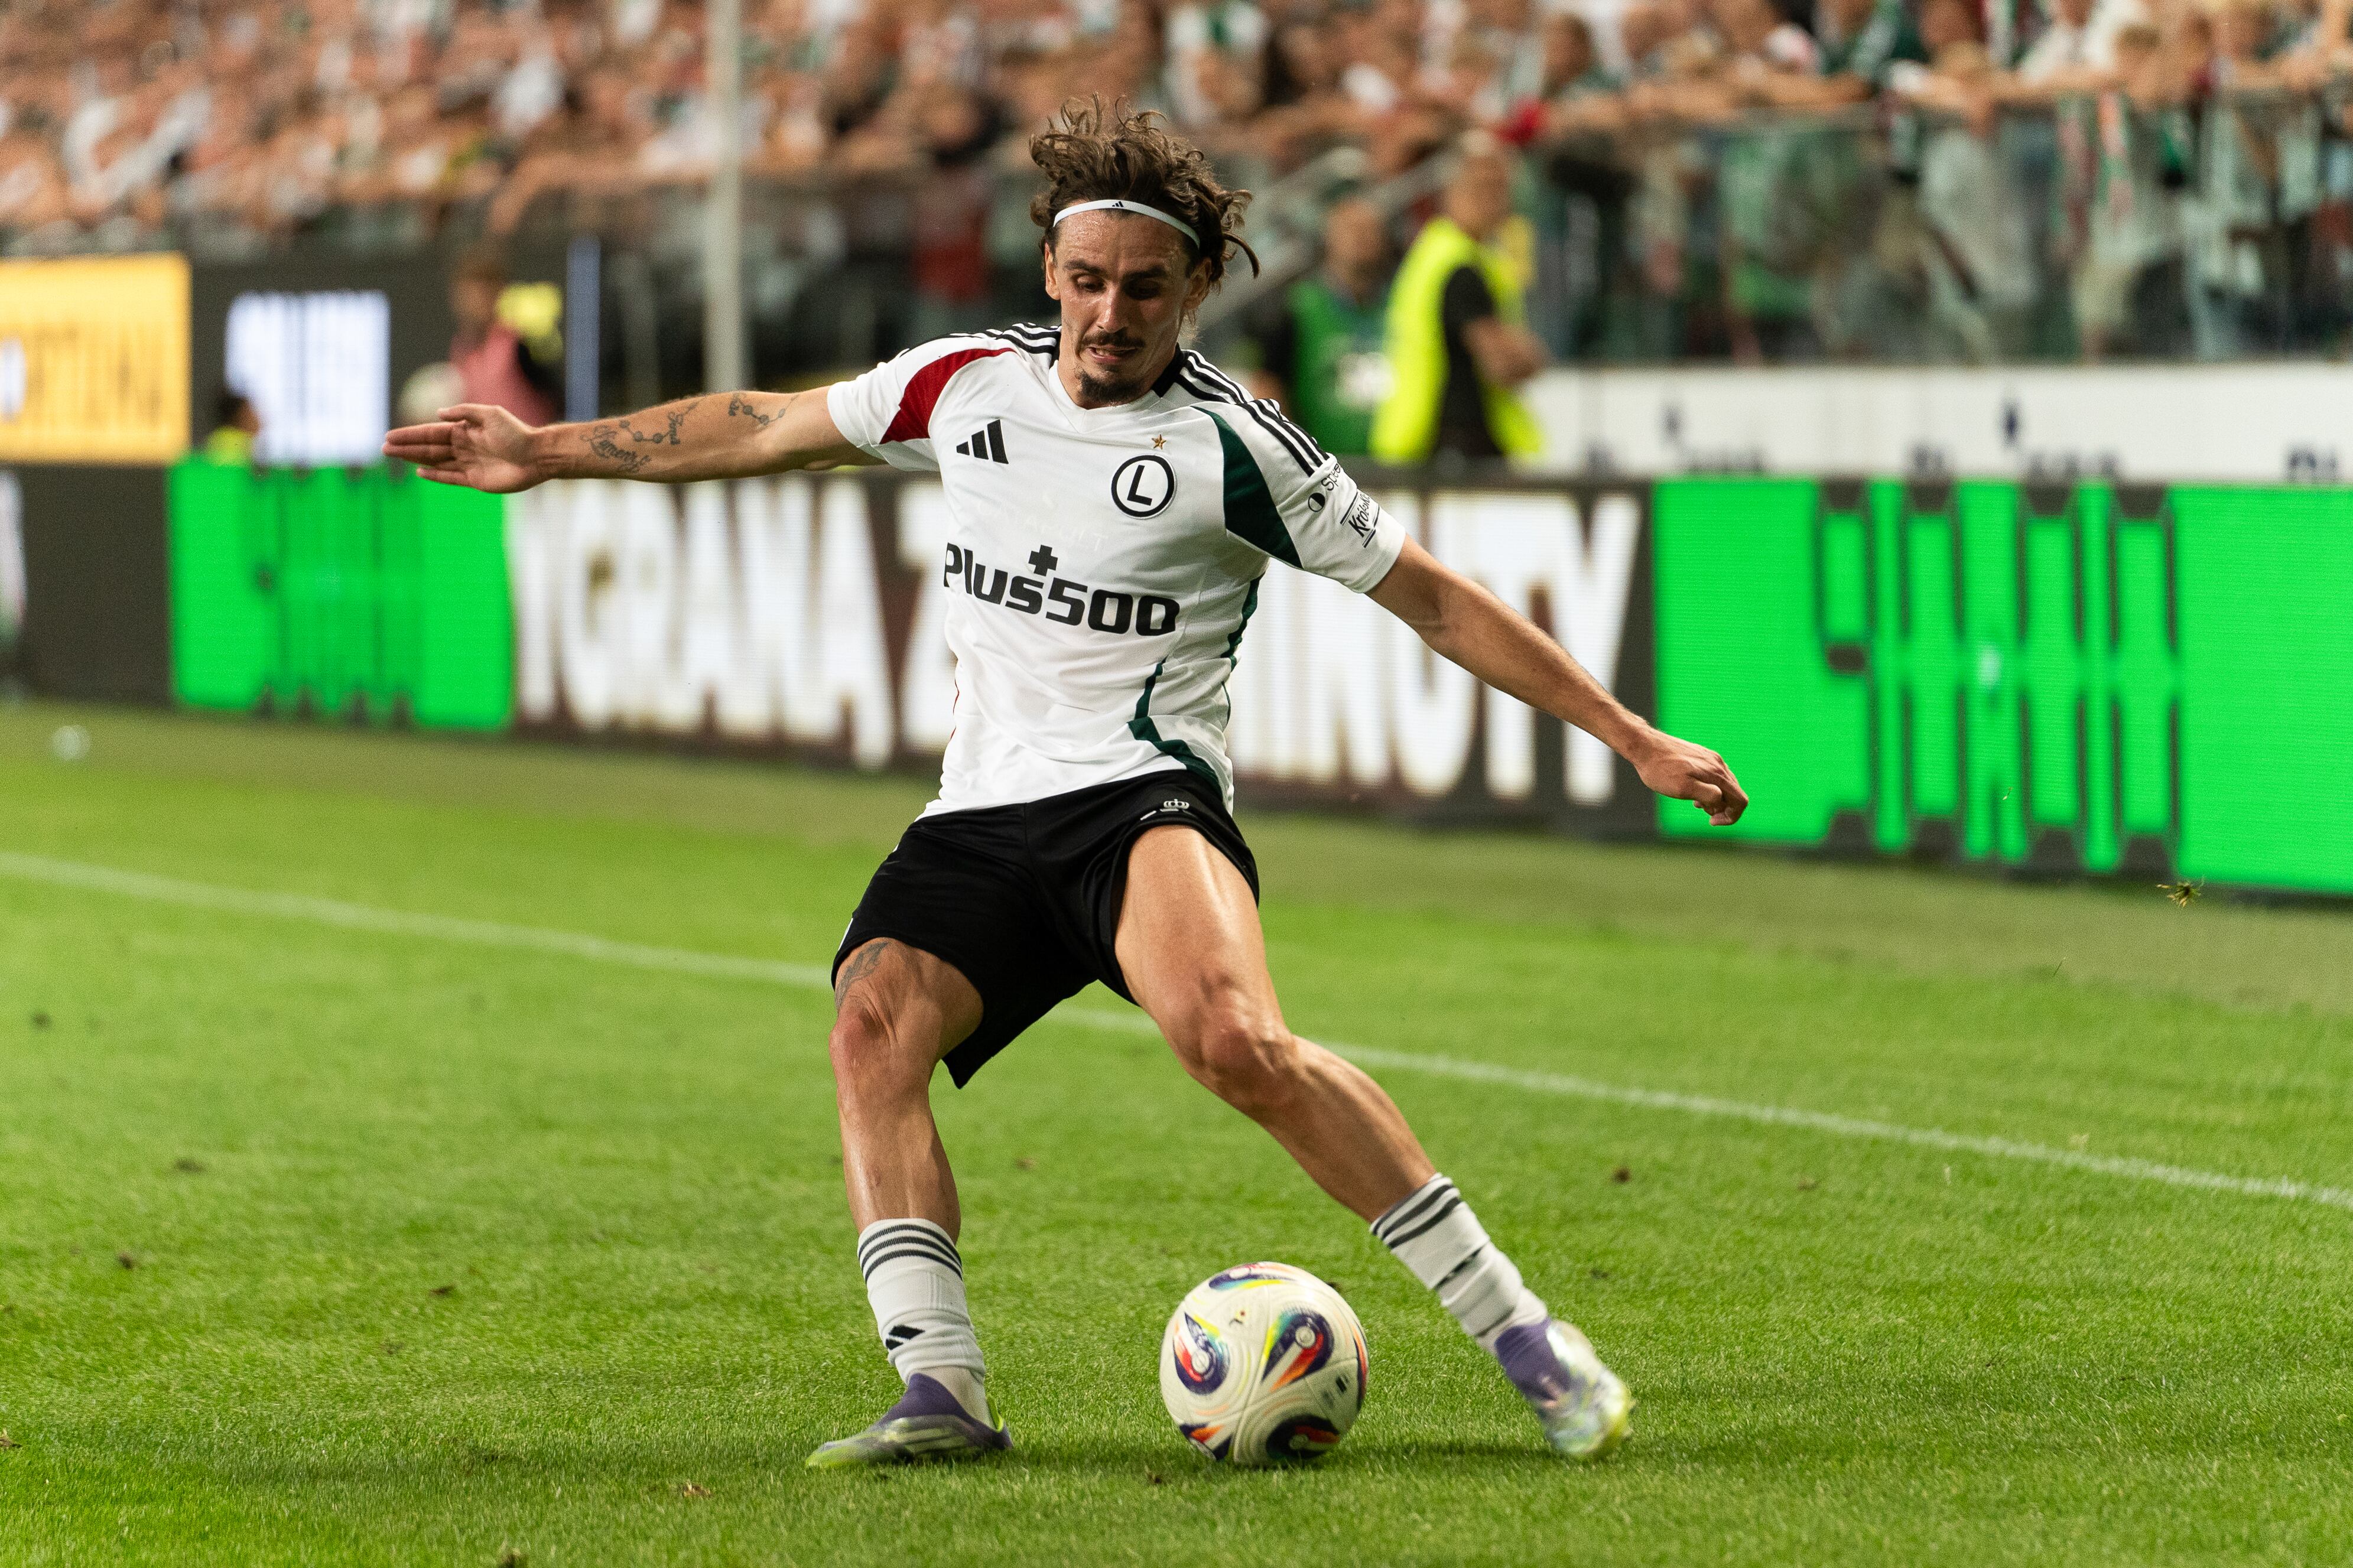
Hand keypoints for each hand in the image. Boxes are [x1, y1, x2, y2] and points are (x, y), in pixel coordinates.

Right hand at [382, 404, 542, 492]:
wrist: (537, 456)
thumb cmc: (517, 433)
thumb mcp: (491, 414)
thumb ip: (464, 412)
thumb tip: (439, 413)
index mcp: (464, 430)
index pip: (431, 432)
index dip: (410, 435)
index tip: (390, 436)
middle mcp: (463, 446)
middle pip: (429, 448)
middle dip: (406, 448)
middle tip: (384, 448)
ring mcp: (468, 464)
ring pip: (436, 462)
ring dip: (415, 460)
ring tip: (395, 457)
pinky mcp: (476, 480)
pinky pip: (451, 477)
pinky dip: (436, 476)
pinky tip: (420, 473)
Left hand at [1630, 727, 1747, 826]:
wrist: (1644, 746)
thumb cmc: (1660, 770)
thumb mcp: (1683, 789)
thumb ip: (1708, 795)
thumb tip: (1722, 801)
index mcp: (1717, 774)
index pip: (1741, 800)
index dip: (1731, 816)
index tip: (1711, 821)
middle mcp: (1718, 764)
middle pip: (1734, 793)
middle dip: (1722, 808)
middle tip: (1701, 811)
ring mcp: (1710, 758)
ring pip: (1724, 784)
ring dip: (1715, 799)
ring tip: (1695, 803)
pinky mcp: (1701, 755)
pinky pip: (1714, 776)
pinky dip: (1708, 788)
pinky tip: (1691, 791)